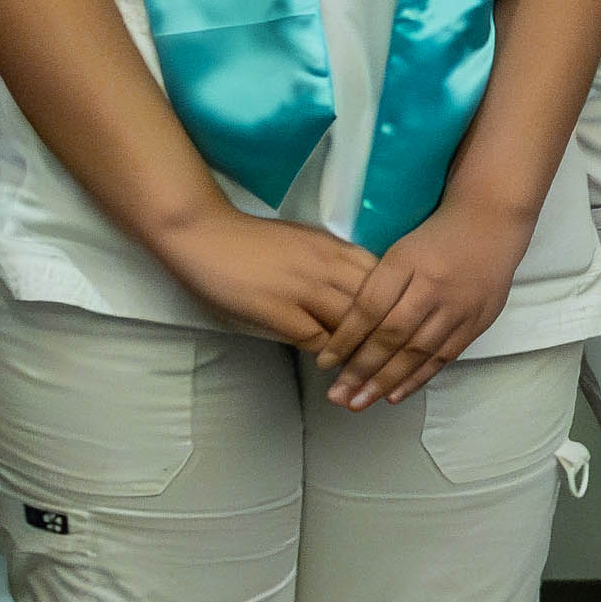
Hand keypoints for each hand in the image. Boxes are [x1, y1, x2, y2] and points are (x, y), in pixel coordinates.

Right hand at [154, 206, 375, 360]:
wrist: (205, 233)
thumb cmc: (253, 240)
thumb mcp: (306, 241)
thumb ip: (334, 263)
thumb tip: (361, 291)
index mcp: (336, 247)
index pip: (386, 280)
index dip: (394, 306)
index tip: (395, 327)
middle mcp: (328, 266)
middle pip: (377, 306)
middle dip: (384, 334)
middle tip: (386, 357)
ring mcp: (305, 288)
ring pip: (352, 326)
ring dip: (357, 351)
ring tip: (359, 368)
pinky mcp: (280, 310)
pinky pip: (318, 340)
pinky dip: (327, 355)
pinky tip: (326, 363)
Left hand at [325, 191, 534, 409]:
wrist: (491, 222)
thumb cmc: (435, 235)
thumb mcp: (401, 248)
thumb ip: (379, 283)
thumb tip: (346, 328)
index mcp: (407, 261)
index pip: (370, 307)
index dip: (346, 338)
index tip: (324, 362)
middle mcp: (432, 286)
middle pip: (392, 335)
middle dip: (362, 369)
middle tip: (338, 396)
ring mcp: (457, 307)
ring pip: (417, 352)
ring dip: (385, 381)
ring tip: (360, 402)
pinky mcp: (476, 322)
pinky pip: (443, 357)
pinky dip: (417, 378)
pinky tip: (395, 395)